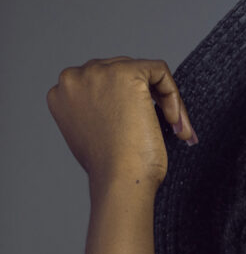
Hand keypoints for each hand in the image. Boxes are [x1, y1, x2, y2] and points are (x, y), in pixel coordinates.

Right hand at [46, 57, 196, 189]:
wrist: (120, 181)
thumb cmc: (112, 171)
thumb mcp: (93, 137)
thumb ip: (97, 114)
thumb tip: (122, 107)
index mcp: (62, 93)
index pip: (99, 84)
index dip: (125, 105)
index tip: (141, 128)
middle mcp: (75, 77)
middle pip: (121, 72)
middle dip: (148, 101)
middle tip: (171, 130)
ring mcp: (99, 72)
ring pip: (142, 72)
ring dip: (164, 100)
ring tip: (176, 130)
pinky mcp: (127, 74)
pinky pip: (159, 71)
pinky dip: (172, 94)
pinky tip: (174, 122)